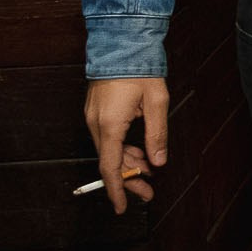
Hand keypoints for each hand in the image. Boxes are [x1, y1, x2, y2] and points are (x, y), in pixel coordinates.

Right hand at [83, 78, 168, 213]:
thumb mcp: (156, 102)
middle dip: (130, 179)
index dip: (117, 189)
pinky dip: (122, 148)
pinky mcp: (97, 110)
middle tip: (149, 193)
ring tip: (150, 172)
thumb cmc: (141, 69)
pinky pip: (108, 137)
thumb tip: (158, 161)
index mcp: (109, 125)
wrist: (121, 42)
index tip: (121, 208)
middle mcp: (96, 124)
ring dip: (128, 163)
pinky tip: (139, 152)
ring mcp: (93, 117)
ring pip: (110, 149)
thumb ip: (157, 134)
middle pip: (110, 161)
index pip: (110, 167)